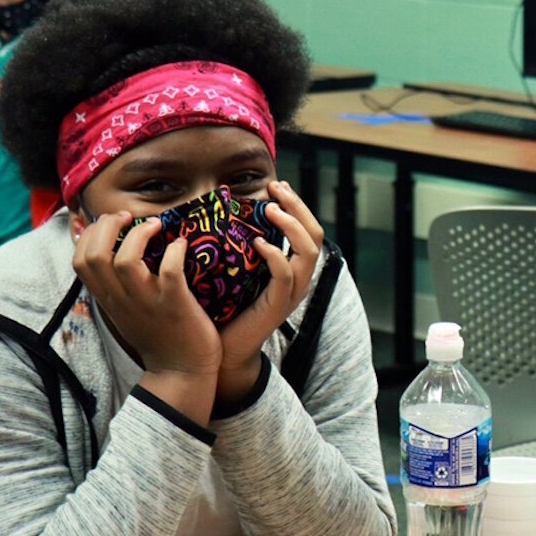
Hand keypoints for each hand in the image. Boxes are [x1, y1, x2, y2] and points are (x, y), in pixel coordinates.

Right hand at [73, 211, 222, 420]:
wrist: (181, 373)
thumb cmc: (157, 336)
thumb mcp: (124, 310)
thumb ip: (113, 285)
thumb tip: (108, 253)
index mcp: (108, 299)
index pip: (79, 260)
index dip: (90, 233)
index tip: (110, 222)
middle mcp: (122, 299)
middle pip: (95, 255)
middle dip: (109, 225)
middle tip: (129, 218)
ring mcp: (148, 302)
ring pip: (126, 260)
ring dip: (140, 234)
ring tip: (156, 226)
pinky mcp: (175, 304)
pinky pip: (170, 271)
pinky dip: (176, 251)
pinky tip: (181, 245)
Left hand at [214, 179, 325, 406]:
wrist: (223, 351)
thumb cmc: (224, 309)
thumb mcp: (234, 270)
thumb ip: (237, 245)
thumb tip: (220, 212)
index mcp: (290, 267)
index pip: (308, 228)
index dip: (296, 204)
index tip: (276, 184)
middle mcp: (297, 278)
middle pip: (315, 234)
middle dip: (298, 206)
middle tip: (276, 187)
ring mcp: (291, 293)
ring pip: (308, 251)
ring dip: (291, 225)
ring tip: (270, 209)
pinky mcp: (277, 306)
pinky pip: (286, 275)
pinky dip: (275, 255)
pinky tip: (258, 243)